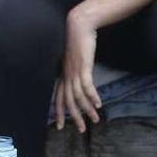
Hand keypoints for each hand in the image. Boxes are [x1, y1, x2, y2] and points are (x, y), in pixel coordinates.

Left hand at [56, 7, 101, 132]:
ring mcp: (74, 72)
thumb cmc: (77, 42)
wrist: (77, 26)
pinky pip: (87, 85)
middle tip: (82, 129)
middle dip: (75, 117)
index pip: (58, 98)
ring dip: (87, 110)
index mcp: (63, 76)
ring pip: (78, 96)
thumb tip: (80, 81)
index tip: (60, 126)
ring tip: (96, 119)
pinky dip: (92, 96)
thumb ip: (76, 72)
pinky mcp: (83, 67)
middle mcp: (66, 76)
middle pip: (68, 102)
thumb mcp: (74, 60)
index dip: (59, 113)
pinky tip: (98, 104)